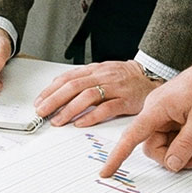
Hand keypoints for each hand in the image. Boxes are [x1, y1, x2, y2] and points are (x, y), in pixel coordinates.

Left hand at [34, 60, 161, 125]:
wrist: (152, 78)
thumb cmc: (125, 78)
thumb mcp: (102, 73)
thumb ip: (83, 81)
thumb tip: (59, 91)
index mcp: (95, 70)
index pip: (68, 78)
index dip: (51, 90)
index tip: (40, 102)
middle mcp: (103, 76)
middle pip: (74, 86)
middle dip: (55, 100)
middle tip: (42, 112)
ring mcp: (115, 87)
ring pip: (88, 95)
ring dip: (70, 109)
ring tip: (58, 120)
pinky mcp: (127, 100)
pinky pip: (107, 108)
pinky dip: (92, 116)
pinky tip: (81, 123)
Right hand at [98, 55, 191, 176]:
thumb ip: (185, 145)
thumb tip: (171, 164)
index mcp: (157, 108)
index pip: (131, 136)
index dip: (118, 156)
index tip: (107, 172)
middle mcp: (155, 109)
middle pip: (152, 144)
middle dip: (171, 156)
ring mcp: (163, 111)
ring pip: (163, 142)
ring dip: (180, 150)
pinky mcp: (172, 113)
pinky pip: (171, 135)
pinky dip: (183, 142)